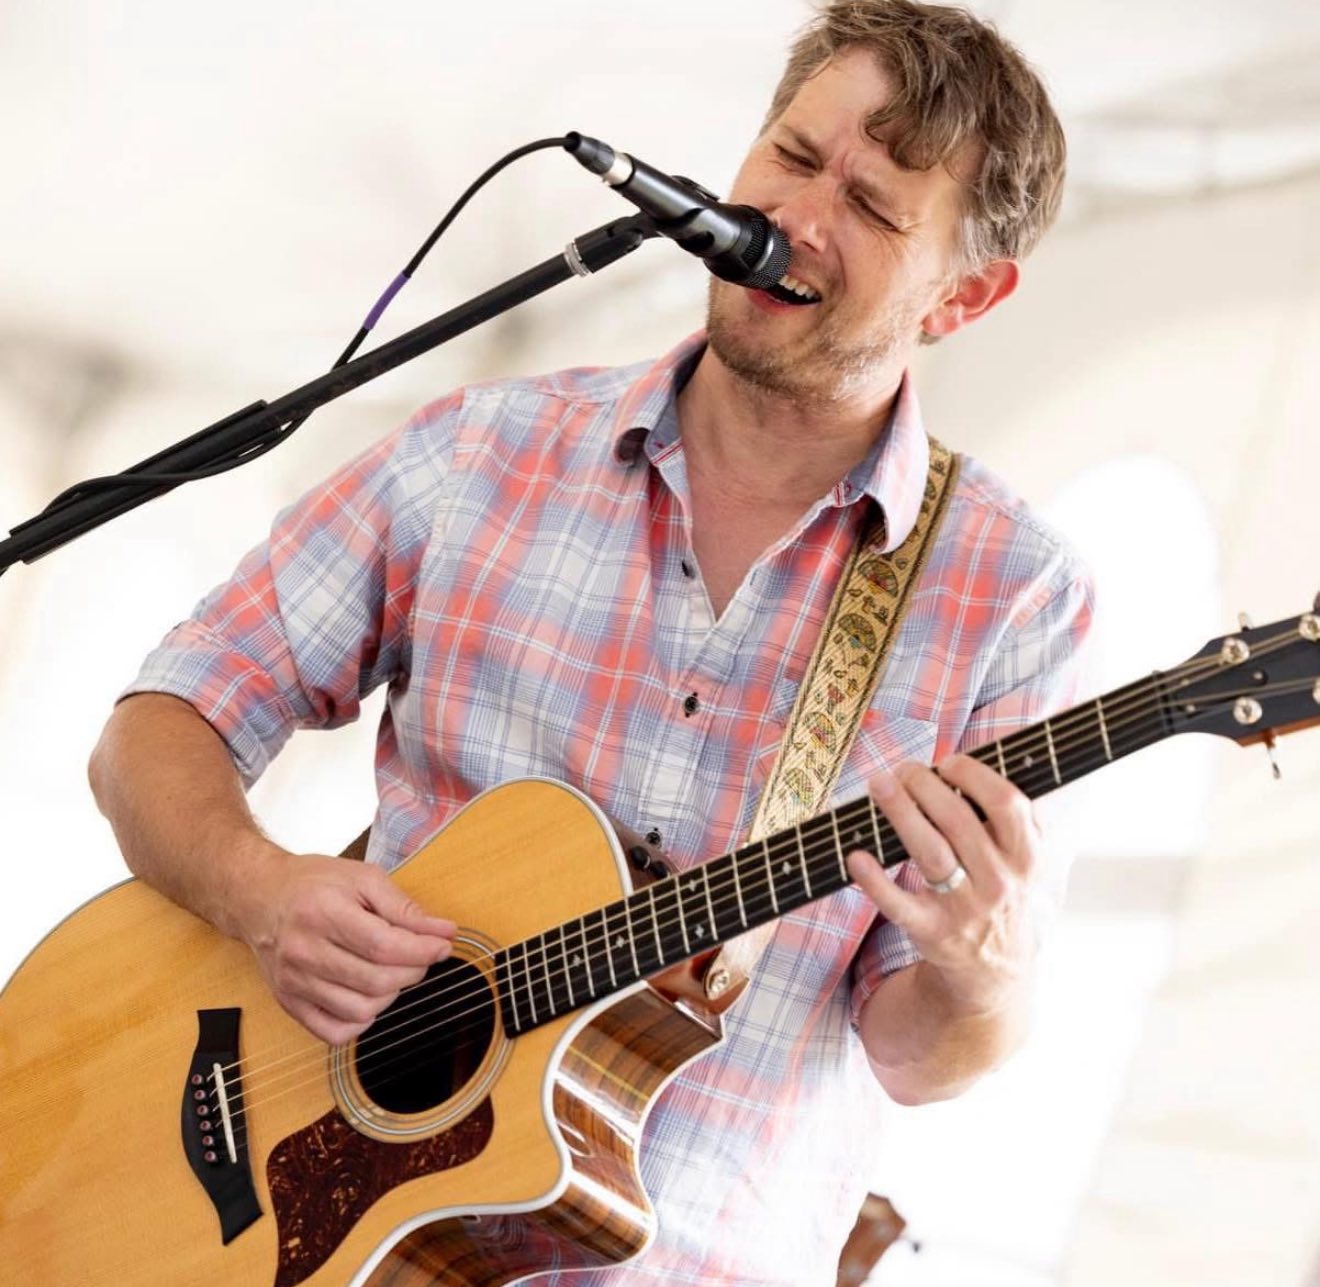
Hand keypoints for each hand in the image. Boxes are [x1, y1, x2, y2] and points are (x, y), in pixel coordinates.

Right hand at [237, 849, 456, 1044]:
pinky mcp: (288, 1002)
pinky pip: (334, 1032)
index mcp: (322, 912)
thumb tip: (444, 932)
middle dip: (413, 971)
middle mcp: (303, 951)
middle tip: (421, 956)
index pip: (383, 945)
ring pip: (360, 1010)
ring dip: (391, 995)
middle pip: (375, 980)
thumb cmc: (314, 883)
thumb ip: (404, 907)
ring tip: (393, 971)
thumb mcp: (363, 878)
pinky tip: (367, 995)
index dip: (422, 950)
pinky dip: (362, 1020)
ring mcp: (292, 982)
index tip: (443, 945)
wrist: (259, 897)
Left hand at [846, 755, 1040, 1014]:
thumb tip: (976, 763)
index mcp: (1026, 858)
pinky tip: (856, 855)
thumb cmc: (1001, 895)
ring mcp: (965, 908)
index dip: (974, 775)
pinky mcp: (931, 931)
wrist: (996, 972)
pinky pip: (899, 903)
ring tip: (879, 783)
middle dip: (925, 785)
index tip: (947, 762)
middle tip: (903, 769)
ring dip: (900, 811)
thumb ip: (1012, 819)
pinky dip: (874, 879)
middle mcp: (999, 882)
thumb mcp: (1025, 861)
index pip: (1006, 803)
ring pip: (930, 852)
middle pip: (958, 820)